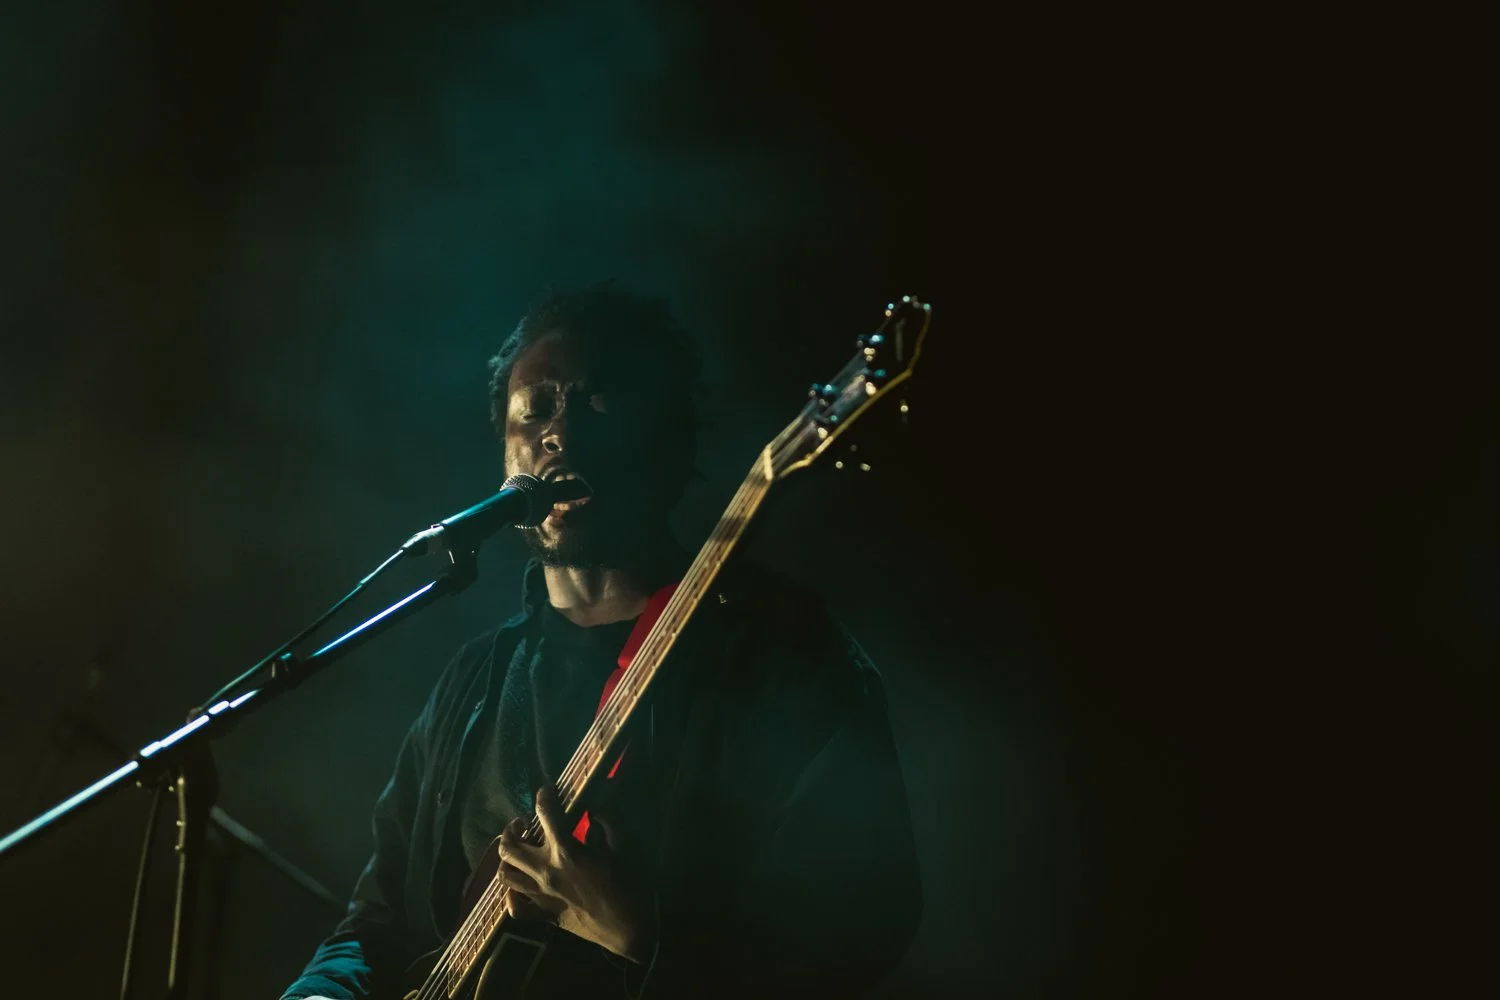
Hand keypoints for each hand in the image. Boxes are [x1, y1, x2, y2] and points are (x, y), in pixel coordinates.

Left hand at [496, 786, 654, 962]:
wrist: (628, 928)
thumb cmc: (628, 884)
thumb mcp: (621, 846)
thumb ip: (605, 822)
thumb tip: (594, 808)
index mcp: (567, 851)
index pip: (545, 813)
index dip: (544, 795)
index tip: (547, 789)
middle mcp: (546, 871)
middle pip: (510, 846)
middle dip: (511, 829)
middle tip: (522, 823)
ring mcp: (541, 895)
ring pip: (505, 875)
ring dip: (507, 859)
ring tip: (518, 850)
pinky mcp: (543, 916)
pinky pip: (515, 908)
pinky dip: (512, 895)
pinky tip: (520, 885)